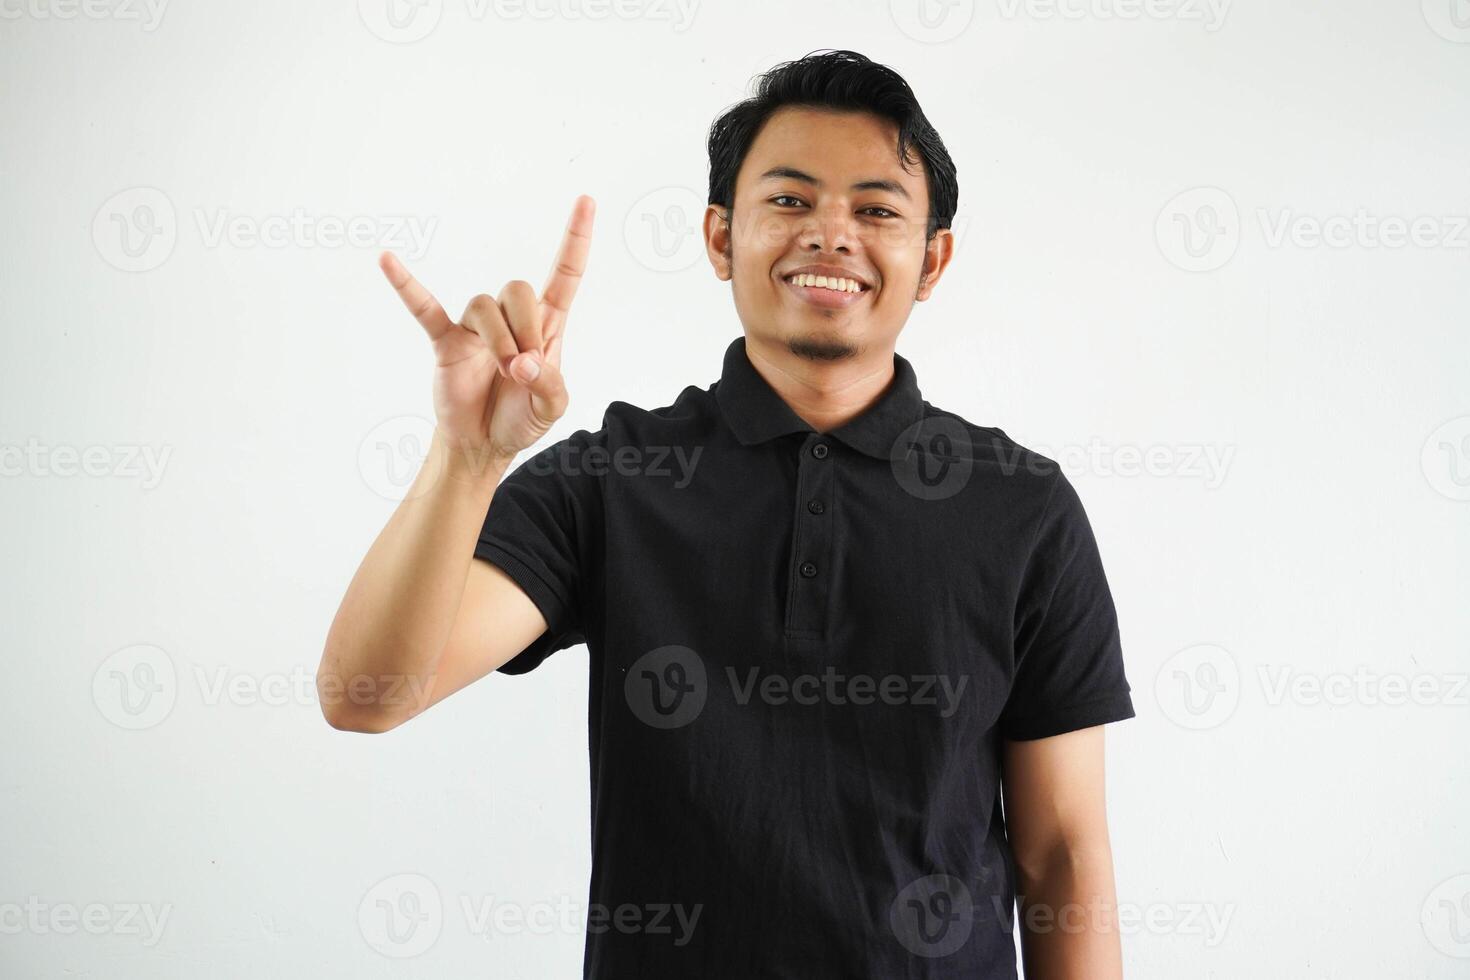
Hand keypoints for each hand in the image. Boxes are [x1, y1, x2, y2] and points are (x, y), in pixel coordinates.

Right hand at [379, 194, 594, 469]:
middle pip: (518, 288)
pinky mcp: (446, 341)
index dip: (576, 239)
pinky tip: (387, 260)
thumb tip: (525, 363)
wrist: (485, 444)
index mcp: (546, 325)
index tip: (587, 200)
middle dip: (526, 328)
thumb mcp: (553, 407)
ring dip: (499, 339)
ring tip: (506, 372)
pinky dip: (407, 285)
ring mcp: (476, 328)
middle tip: (525, 368)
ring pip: (485, 305)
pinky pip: (425, 307)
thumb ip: (550, 384)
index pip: (565, 272)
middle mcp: (512, 318)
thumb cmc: (522, 417)